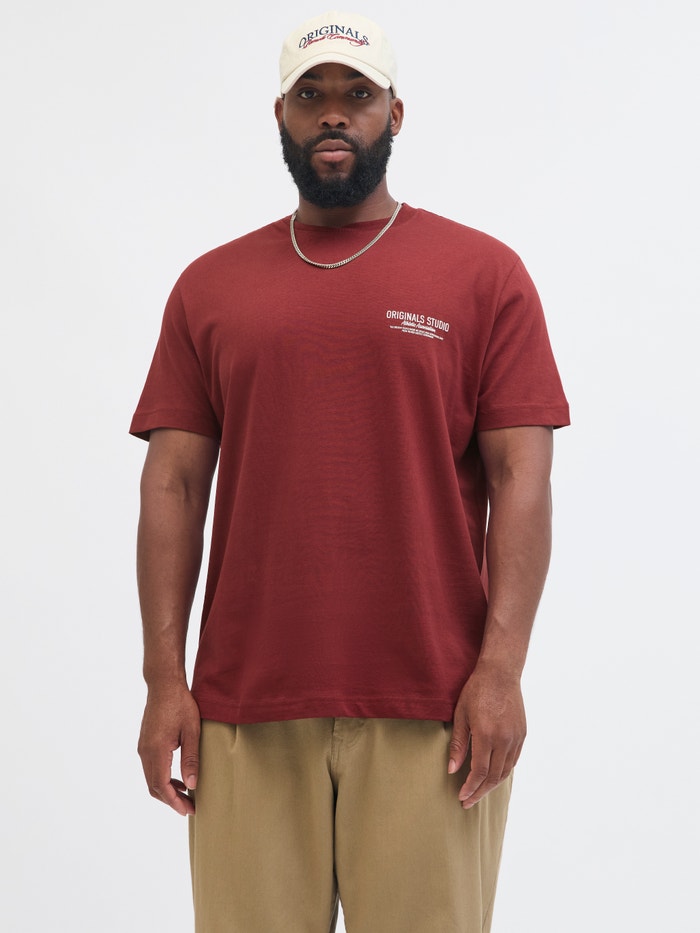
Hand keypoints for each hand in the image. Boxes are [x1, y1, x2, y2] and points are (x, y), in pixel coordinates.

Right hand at [137, 684, 200, 815]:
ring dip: (166, 790)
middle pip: (153, 786)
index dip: (174, 802)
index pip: (161, 785)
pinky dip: (162, 778)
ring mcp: (143, 747)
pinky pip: (151, 768)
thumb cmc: (180, 704)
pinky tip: (177, 778)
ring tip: (185, 796)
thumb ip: (191, 759)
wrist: (164, 685)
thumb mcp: (192, 731)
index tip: (188, 810)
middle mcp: (145, 751)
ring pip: (151, 778)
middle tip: (189, 807)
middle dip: (171, 800)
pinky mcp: (145, 743)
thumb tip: (191, 785)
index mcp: (156, 750)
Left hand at [448, 663, 525, 808]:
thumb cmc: (476, 691)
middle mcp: (504, 740)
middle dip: (480, 792)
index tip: (461, 797)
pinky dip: (503, 772)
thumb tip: (452, 770)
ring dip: (492, 785)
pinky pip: (513, 760)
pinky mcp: (522, 734)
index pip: (479, 771)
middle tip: (468, 802)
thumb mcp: (461, 715)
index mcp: (486, 735)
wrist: (501, 673)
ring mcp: (516, 738)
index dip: (470, 787)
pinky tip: (493, 776)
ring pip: (505, 771)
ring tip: (479, 792)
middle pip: (493, 776)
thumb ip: (458, 744)